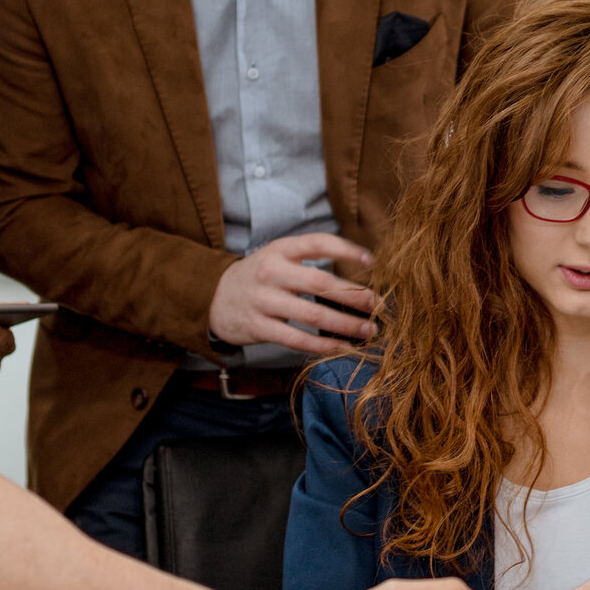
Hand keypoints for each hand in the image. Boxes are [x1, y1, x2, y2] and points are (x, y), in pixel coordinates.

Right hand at [207, 233, 376, 356]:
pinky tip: (343, 347)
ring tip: (368, 330)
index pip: (318, 243)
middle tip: (377, 305)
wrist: (212, 297)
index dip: (346, 250)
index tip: (372, 260)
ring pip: (313, 315)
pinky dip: (324, 345)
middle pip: (321, 283)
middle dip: (354, 295)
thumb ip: (308, 260)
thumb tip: (356, 274)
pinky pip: (297, 339)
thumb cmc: (257, 277)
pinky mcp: (258, 327)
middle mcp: (271, 272)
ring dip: (346, 324)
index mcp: (279, 250)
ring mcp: (263, 301)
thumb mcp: (276, 257)